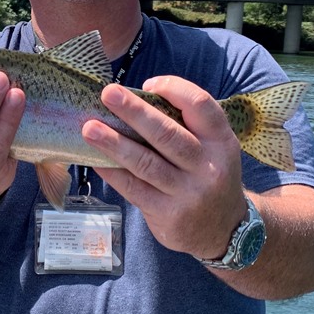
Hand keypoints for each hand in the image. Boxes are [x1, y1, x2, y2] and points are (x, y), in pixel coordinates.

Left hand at [81, 76, 246, 257]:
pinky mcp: (168, 214)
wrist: (224, 229)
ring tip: (89, 128)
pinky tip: (95, 159)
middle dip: (135, 112)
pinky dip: (113, 172)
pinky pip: (135, 189)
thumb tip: (134, 99)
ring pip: (146, 163)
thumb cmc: (208, 175)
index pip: (201, 106)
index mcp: (221, 141)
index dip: (174, 89)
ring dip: (115, 143)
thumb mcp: (213, 148)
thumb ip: (186, 125)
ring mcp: (188, 193)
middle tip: (108, 93)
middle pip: (168, 134)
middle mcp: (208, 166)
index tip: (147, 83)